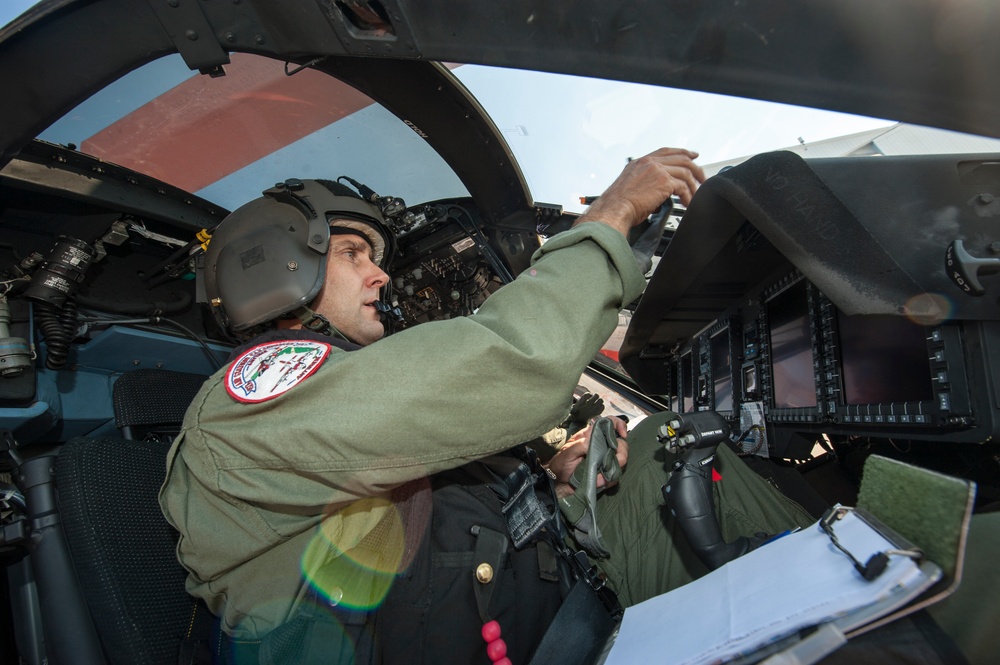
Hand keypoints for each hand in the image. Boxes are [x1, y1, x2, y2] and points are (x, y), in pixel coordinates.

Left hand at [545, 416, 628, 497]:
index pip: (609, 423)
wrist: (559, 482)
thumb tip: (592, 440)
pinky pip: (615, 475)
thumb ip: (579, 445)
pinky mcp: (606, 473)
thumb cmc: (561, 464)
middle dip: (620, 454)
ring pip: (620, 461)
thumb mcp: (567, 452)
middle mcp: (601, 446)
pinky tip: (597, 482)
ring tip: (597, 478)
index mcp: (592, 436)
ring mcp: (605, 459)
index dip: (619, 425)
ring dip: (611, 470)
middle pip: (621, 444)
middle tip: (608, 465)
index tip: (622, 434)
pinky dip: (608, 480)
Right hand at [575, 147, 704, 235]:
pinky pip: (683, 187)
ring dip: (693, 186)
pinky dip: (688, 196)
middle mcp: (649, 162)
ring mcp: (657, 170)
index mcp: (640, 162)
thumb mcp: (629, 187)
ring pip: (685, 172)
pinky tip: (687, 203)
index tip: (692, 155)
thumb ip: (644, 184)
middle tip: (702, 177)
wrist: (614, 209)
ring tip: (696, 196)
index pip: (665, 151)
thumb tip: (658, 195)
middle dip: (695, 168)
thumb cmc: (617, 205)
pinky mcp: (664, 182)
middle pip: (681, 158)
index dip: (681, 152)